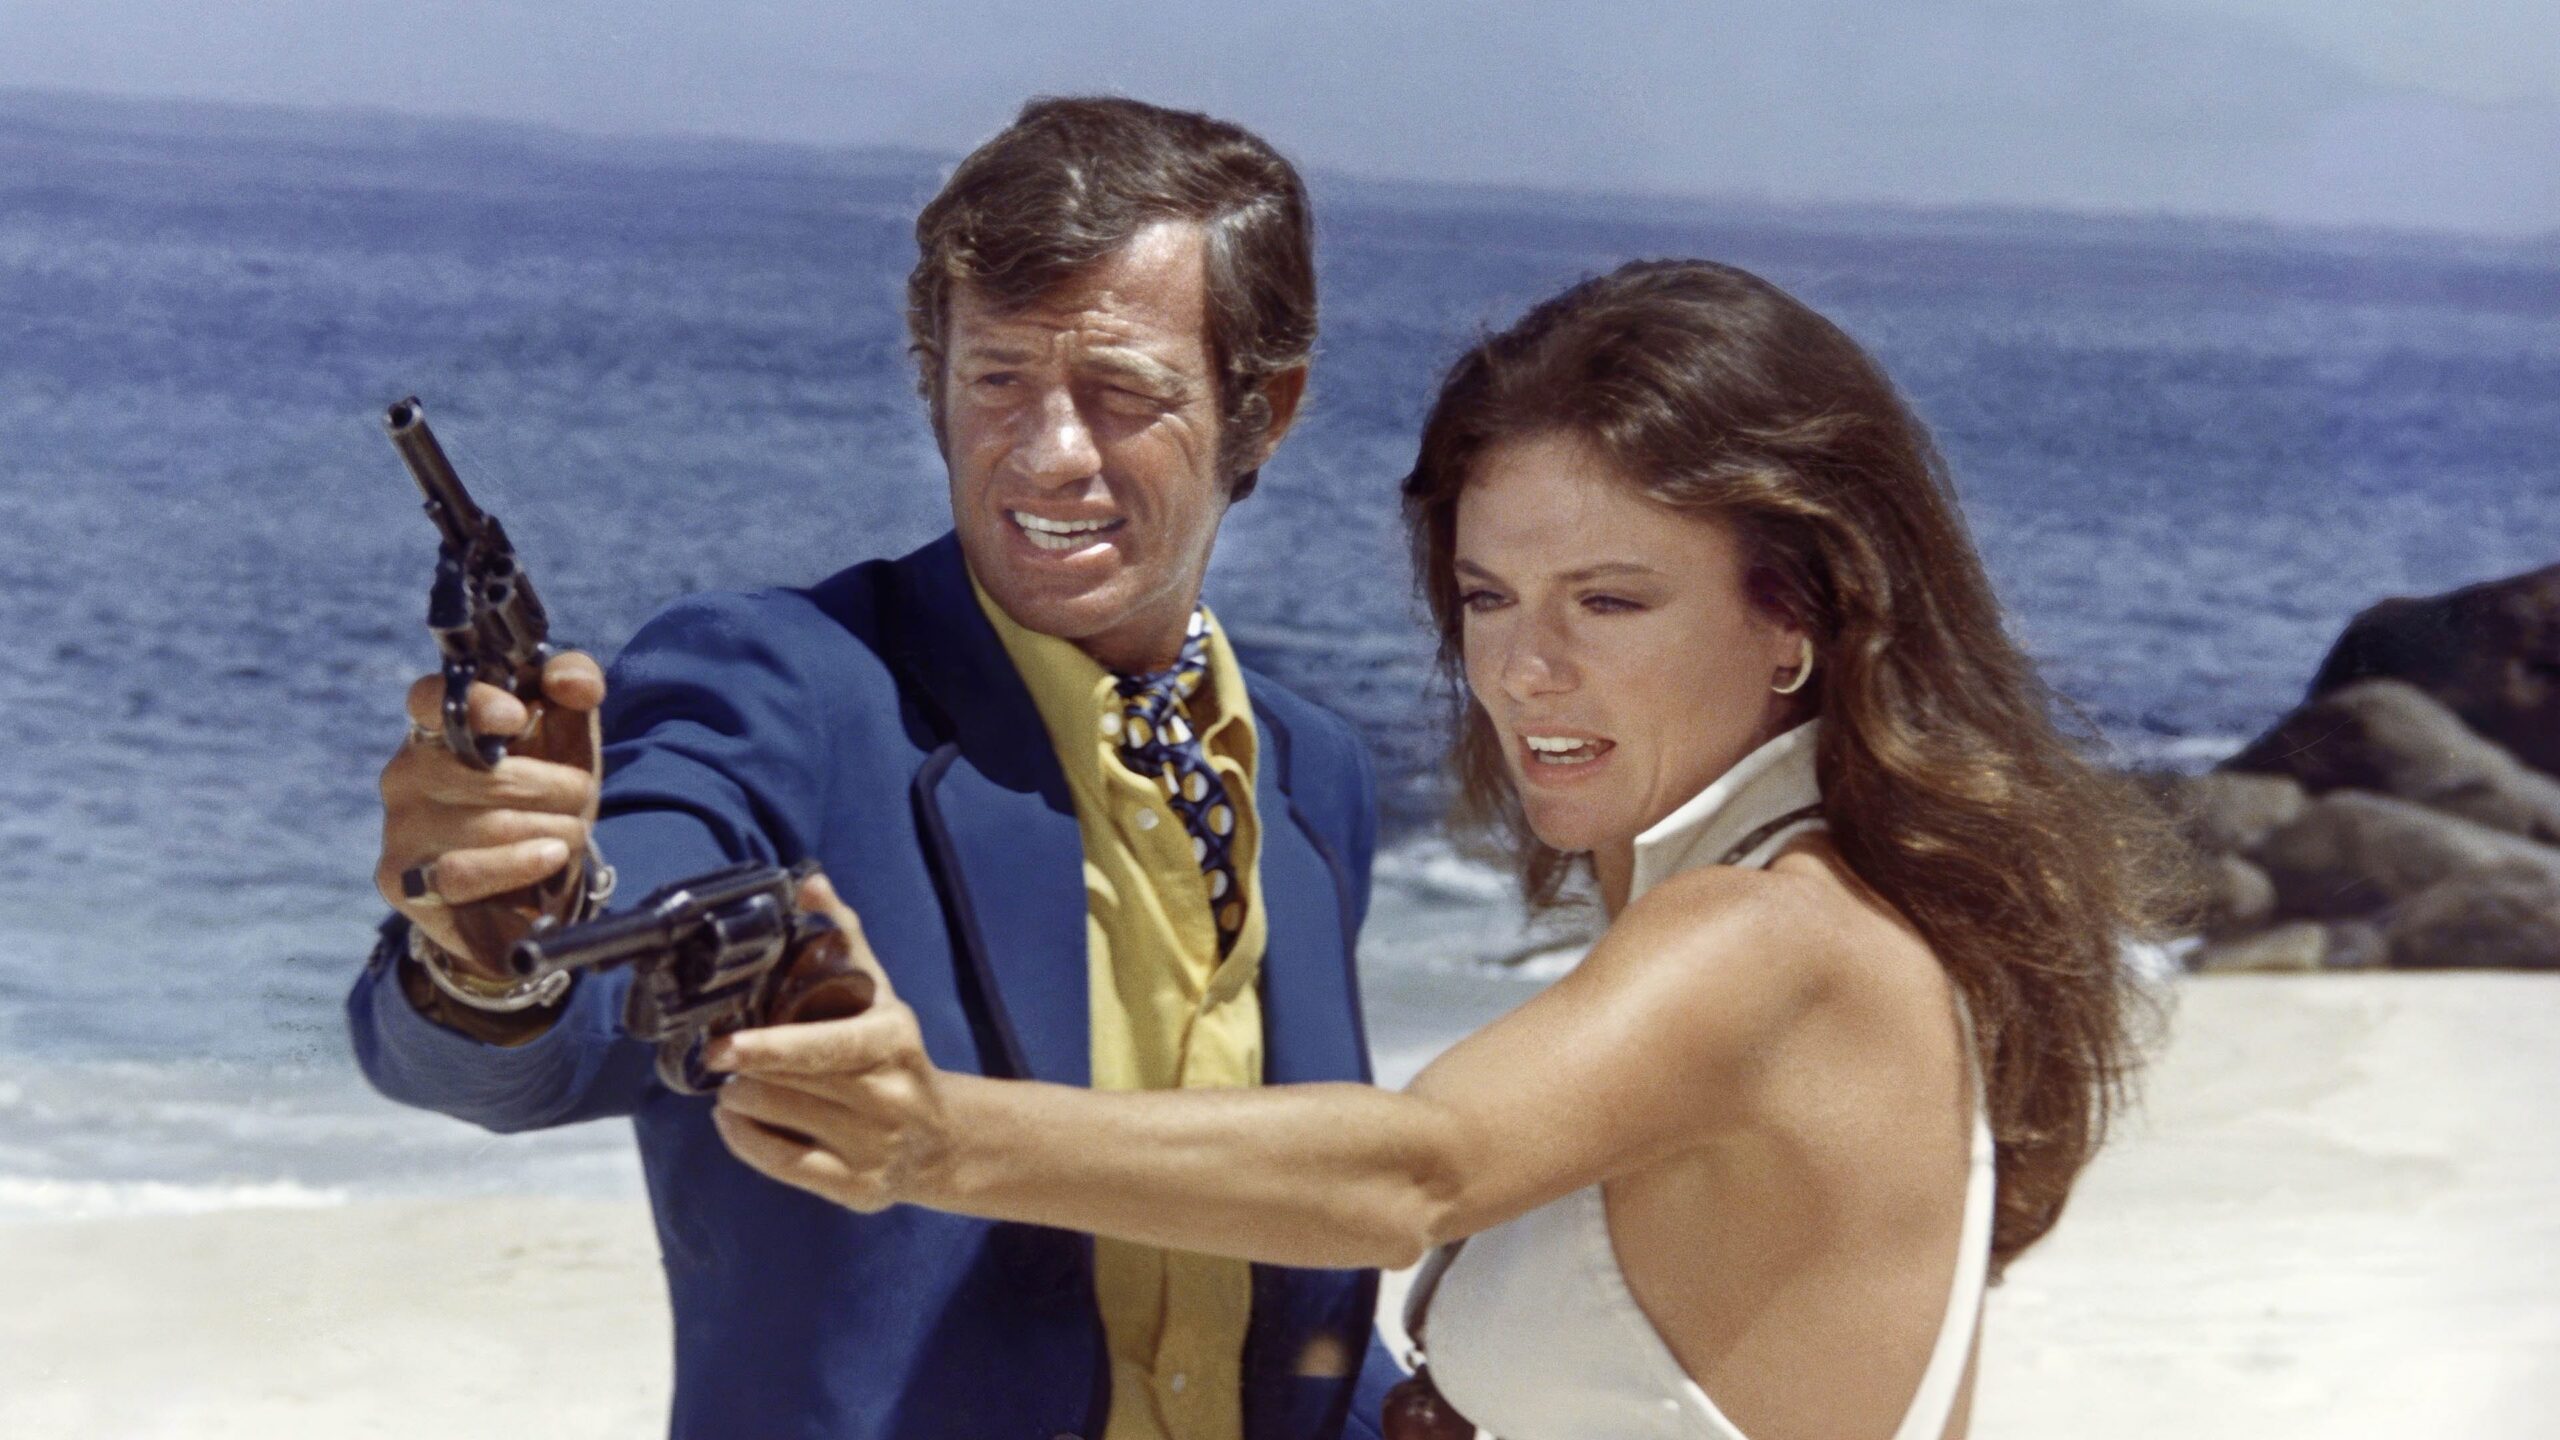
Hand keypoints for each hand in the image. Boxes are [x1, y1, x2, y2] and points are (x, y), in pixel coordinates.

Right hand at [374, 650, 603, 972]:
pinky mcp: (401, 880)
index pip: (431, 698)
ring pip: (488, 824)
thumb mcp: (568, 732)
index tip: (518, 716)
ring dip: (553, 829)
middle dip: (556, 788)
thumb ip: (575, 684)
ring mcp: (400, 826)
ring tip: (569, 834)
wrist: (527, 884)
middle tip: (579, 798)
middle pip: (488, 774)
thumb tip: (573, 683)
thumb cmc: (543, 793)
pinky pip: (461, 872)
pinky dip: (516, 865)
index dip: (476, 704)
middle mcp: (406, 771)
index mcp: (437, 725)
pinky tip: (550, 857)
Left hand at [705, 872, 949, 1213]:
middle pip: (787, 1085)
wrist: (943, 1139)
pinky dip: (745, 1140)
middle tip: (726, 1057)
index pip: (825, 1047)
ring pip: (777, 1121)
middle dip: (744, 1071)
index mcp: (892, 1042)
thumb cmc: (895, 1057)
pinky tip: (735, 1121)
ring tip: (735, 1086)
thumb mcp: (881, 997)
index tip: (725, 1046)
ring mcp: (873, 1147)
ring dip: (739, 1101)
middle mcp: (887, 1097)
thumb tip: (810, 883)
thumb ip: (845, 940)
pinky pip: (782, 1164)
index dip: (770, 1048)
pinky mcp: (856, 1188)